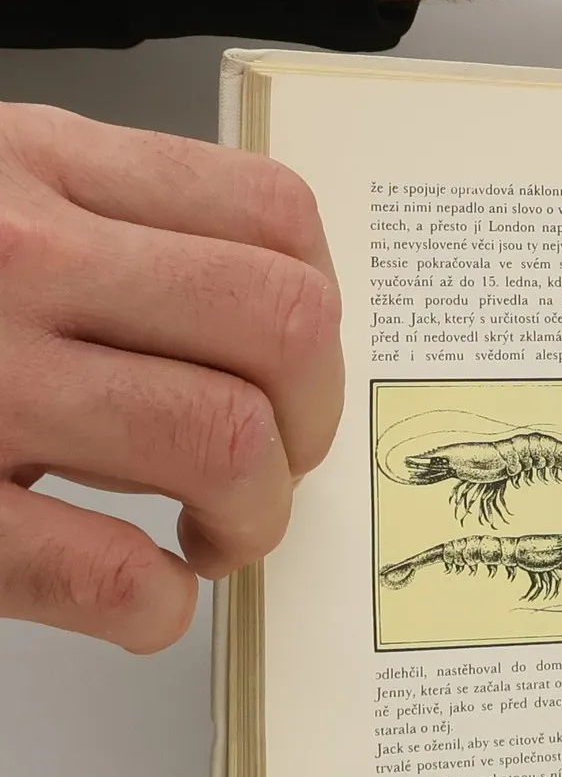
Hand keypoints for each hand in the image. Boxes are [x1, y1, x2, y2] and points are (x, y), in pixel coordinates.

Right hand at [0, 104, 341, 651]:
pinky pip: (110, 572)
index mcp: (30, 171)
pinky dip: (155, 605)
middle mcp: (10, 258)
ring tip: (207, 535)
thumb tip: (258, 328)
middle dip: (309, 425)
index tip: (291, 377)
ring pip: (221, 442)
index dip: (317, 319)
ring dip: (252, 518)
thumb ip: (98, 230)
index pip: (270, 221)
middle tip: (267, 469)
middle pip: (279, 330)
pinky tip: (135, 594)